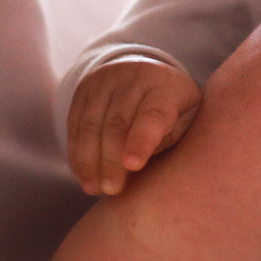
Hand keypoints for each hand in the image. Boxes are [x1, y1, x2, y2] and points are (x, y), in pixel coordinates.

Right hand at [66, 56, 201, 196]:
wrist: (147, 71)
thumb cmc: (173, 108)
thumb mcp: (184, 119)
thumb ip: (167, 139)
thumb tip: (137, 165)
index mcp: (165, 87)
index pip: (153, 114)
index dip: (141, 141)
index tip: (133, 166)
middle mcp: (134, 77)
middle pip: (117, 123)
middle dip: (111, 160)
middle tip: (112, 189)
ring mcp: (106, 80)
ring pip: (91, 124)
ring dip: (89, 161)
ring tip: (94, 188)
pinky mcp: (84, 89)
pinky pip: (75, 123)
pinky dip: (77, 153)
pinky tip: (83, 175)